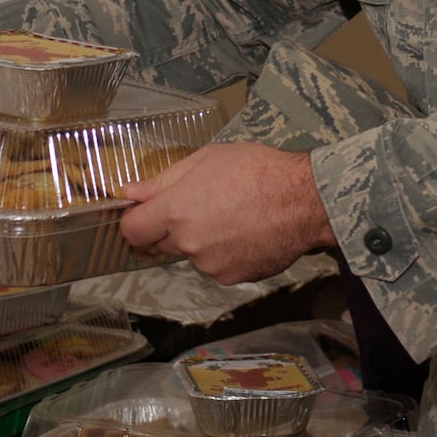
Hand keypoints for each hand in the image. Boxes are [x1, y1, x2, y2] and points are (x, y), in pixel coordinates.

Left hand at [119, 143, 338, 285]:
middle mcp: (188, 243)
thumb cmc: (260, 171)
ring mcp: (210, 265)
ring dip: (202, 241)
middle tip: (202, 206)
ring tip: (234, 217)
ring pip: (192, 255)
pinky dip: (226, 253)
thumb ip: (163, 179)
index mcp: (176, 210)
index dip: (135, 221)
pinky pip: (217, 266)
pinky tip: (247, 233)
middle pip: (160, 244)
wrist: (306, 200)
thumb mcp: (207, 159)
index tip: (143, 215)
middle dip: (171, 229)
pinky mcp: (232, 277)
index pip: (132, 229)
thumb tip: (130, 192)